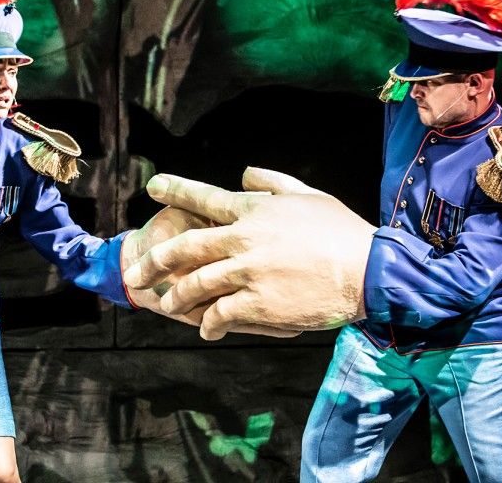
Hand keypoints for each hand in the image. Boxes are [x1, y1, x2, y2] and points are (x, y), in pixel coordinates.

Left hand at [124, 167, 375, 339]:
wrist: (366, 270)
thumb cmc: (339, 230)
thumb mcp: (308, 194)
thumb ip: (272, 181)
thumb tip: (244, 172)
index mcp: (254, 210)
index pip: (205, 198)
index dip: (176, 190)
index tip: (153, 187)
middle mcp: (243, 239)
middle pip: (186, 248)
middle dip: (155, 261)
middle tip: (136, 273)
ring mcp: (248, 272)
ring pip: (196, 285)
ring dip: (177, 298)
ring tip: (168, 306)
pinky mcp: (258, 304)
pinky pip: (221, 314)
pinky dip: (209, 323)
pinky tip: (207, 329)